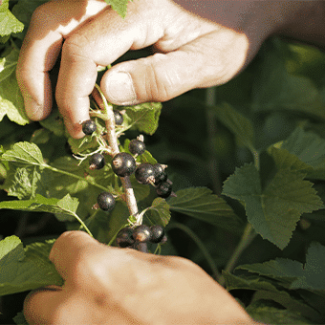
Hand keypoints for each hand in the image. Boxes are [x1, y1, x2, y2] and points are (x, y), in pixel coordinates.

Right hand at [17, 0, 263, 138]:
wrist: (247, 0)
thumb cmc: (232, 32)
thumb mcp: (205, 64)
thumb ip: (158, 79)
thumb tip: (106, 95)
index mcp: (141, 7)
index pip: (83, 51)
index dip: (70, 93)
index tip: (76, 127)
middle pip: (52, 25)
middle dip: (36, 73)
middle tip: (38, 113)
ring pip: (55, 18)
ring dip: (41, 60)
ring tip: (44, 99)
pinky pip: (72, 19)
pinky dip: (59, 49)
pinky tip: (63, 76)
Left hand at [23, 231, 254, 324]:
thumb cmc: (197, 308)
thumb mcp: (164, 266)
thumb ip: (125, 261)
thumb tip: (108, 259)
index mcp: (95, 271)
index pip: (61, 247)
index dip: (75, 247)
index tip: (82, 251)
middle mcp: (73, 311)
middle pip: (39, 298)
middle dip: (61, 290)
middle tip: (88, 290)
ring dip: (68, 315)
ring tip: (103, 312)